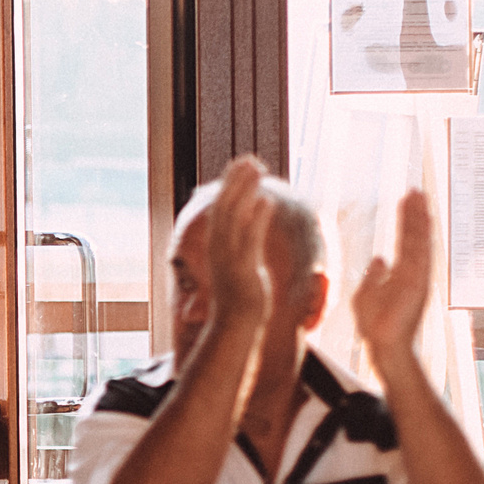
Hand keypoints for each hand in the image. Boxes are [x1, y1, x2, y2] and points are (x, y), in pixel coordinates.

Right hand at [201, 157, 275, 330]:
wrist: (236, 324)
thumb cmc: (239, 295)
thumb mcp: (237, 263)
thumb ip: (242, 240)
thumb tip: (250, 219)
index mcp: (216, 245)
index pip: (220, 208)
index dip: (229, 184)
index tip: (240, 164)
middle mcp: (219, 248)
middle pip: (224, 207)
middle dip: (236, 181)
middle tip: (249, 158)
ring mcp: (229, 258)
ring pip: (234, 217)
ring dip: (245, 192)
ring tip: (258, 171)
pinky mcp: (244, 268)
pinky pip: (249, 239)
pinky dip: (256, 219)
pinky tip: (267, 201)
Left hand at [350, 189, 434, 367]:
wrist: (384, 345)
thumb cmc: (376, 325)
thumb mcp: (367, 295)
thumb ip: (374, 276)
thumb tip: (379, 259)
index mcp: (402, 274)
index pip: (406, 240)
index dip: (407, 220)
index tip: (407, 199)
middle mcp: (413, 272)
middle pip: (415, 236)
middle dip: (415, 213)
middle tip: (415, 190)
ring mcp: (417, 276)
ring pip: (419, 240)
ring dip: (419, 218)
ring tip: (417, 195)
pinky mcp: (418, 282)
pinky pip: (420, 252)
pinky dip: (421, 234)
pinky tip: (422, 216)